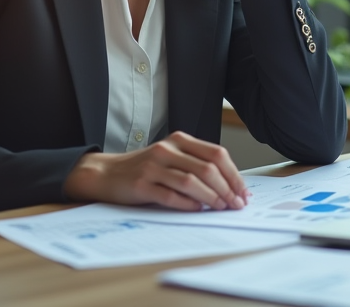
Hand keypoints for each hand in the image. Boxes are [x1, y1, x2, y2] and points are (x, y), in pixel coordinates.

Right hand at [63, 131, 248, 210]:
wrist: (107, 173)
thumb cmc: (144, 168)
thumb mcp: (171, 158)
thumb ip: (196, 165)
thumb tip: (230, 187)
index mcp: (179, 140)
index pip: (216, 154)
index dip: (234, 174)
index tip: (243, 192)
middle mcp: (167, 149)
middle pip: (207, 168)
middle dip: (227, 189)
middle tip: (236, 204)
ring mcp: (153, 166)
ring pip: (192, 182)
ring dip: (211, 198)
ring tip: (221, 208)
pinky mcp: (142, 184)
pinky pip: (171, 196)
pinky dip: (188, 205)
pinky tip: (197, 210)